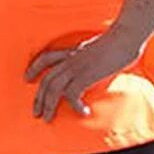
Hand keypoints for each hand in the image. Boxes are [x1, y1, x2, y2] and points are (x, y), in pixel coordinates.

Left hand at [24, 27, 142, 121]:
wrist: (126, 35)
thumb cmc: (119, 42)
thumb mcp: (98, 48)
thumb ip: (90, 56)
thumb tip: (94, 64)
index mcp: (72, 52)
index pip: (45, 58)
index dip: (34, 68)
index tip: (26, 78)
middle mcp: (69, 59)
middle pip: (46, 80)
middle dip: (39, 98)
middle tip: (36, 113)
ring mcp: (76, 66)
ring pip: (53, 88)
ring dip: (49, 105)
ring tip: (47, 118)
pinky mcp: (86, 74)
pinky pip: (73, 93)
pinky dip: (74, 105)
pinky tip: (82, 113)